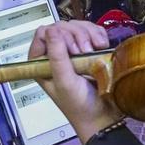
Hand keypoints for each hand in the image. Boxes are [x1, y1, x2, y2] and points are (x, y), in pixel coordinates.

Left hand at [27, 22, 121, 141]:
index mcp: (41, 62)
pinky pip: (92, 31)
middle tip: (85, 53)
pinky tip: (102, 46)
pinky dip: (99, 35)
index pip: (43, 33)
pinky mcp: (90, 50)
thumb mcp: (64, 81)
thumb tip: (51, 30)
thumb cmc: (80, 106)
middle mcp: (55, 55)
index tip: (73, 50)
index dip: (59, 36)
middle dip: (77, 36)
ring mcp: (73, 52)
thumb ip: (56, 56)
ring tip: (95, 51)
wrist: (103, 117)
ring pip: (77, 27)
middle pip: (62, 27)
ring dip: (89, 35)